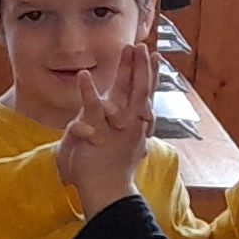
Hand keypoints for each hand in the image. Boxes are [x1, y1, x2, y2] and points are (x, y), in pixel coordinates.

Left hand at [51, 43, 152, 211]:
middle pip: (140, 88)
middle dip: (143, 66)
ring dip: (128, 69)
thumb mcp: (125, 152)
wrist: (106, 193)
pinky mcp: (97, 131)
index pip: (145, 95)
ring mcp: (116, 127)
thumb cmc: (111, 175)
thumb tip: (142, 135)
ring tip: (129, 47)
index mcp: (134, 125)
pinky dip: (88, 90)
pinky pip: (92, 107)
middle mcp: (130, 123)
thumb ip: (132, 139)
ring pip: (125, 92)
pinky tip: (83, 73)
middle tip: (144, 45)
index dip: (150, 76)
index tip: (155, 56)